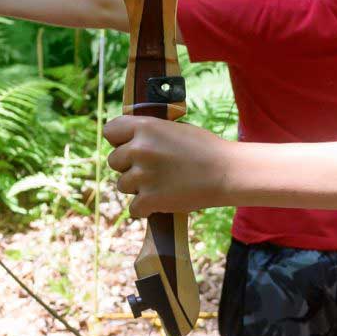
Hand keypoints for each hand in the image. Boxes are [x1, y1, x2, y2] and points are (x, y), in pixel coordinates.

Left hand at [104, 115, 231, 216]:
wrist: (226, 172)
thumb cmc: (205, 148)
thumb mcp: (174, 129)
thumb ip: (150, 133)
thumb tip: (131, 141)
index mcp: (145, 126)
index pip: (110, 130)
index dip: (118, 140)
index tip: (129, 146)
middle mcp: (139, 149)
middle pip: (114, 161)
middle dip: (129, 166)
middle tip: (151, 169)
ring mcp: (143, 175)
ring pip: (122, 185)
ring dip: (137, 188)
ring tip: (160, 185)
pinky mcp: (150, 199)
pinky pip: (134, 208)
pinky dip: (146, 209)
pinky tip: (161, 202)